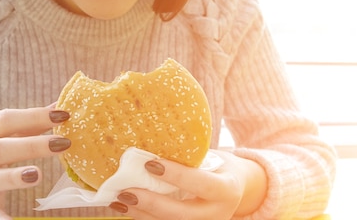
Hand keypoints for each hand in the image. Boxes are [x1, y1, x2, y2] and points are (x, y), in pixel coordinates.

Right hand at [0, 105, 70, 218]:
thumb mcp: (3, 131)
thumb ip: (31, 121)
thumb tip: (60, 106)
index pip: (6, 119)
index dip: (34, 116)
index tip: (63, 115)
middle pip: (1, 148)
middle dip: (32, 145)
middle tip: (62, 143)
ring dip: (13, 177)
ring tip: (37, 175)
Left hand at [109, 150, 266, 219]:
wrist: (239, 189)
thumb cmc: (218, 167)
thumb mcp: (212, 158)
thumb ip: (188, 157)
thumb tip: (147, 144)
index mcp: (227, 189)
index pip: (202, 184)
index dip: (177, 175)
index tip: (150, 163)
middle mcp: (219, 213)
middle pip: (183, 215)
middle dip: (152, 203)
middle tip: (126, 191)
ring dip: (142, 215)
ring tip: (118, 201)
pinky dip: (144, 218)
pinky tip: (126, 209)